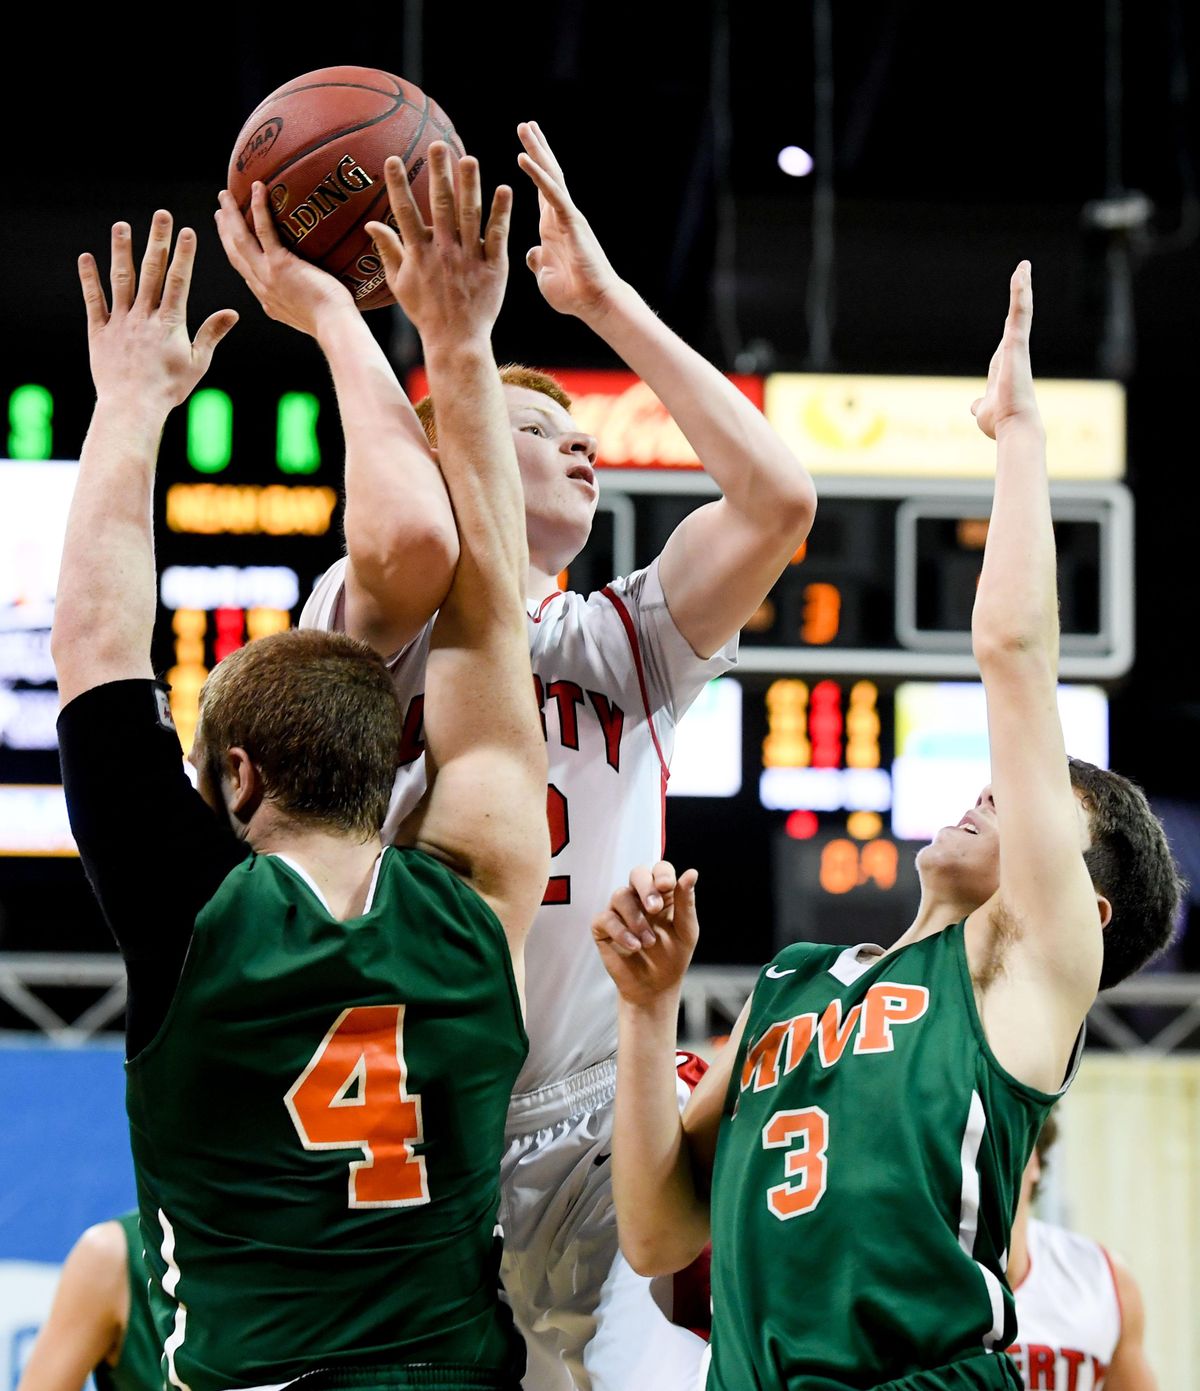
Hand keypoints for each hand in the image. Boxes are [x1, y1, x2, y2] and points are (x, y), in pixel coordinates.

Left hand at [78, 212, 237, 410]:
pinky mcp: (99, 332)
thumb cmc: (169, 388)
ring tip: (122, 226)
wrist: (132, 407)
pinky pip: (94, 301)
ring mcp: (120, 322)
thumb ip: (211, 334)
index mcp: (170, 323)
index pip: (178, 281)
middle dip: (157, 241)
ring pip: (121, 279)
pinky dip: (90, 279)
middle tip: (160, 214)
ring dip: (121, 250)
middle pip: (151, 271)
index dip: (183, 255)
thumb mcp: (198, 363)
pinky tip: (87, 258)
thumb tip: (233, 312)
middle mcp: (143, 316)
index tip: (186, 231)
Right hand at [215, 183, 355, 335]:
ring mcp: (267, 276)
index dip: (235, 253)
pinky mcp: (280, 265)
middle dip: (224, 231)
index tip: (230, 238)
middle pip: (235, 253)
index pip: (246, 272)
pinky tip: (257, 187)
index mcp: (269, 299)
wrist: (334, 327)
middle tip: (220, 210)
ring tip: (226, 194)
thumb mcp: (314, 314)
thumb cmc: (335, 322)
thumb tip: (324, 285)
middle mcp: (262, 287)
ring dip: (231, 215)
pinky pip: (264, 230)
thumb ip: (309, 298)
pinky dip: (259, 207)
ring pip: (240, 240)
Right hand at [365, 143, 510, 346]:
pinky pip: (497, 236)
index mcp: (419, 254)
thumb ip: (387, 250)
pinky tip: (505, 189)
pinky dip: (501, 213)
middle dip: (439, 174)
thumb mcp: (400, 283)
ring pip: (470, 216)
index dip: (398, 185)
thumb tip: (369, 224)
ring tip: (470, 158)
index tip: (394, 159)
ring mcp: (470, 259)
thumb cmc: (426, 312)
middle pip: (441, 206)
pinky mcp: (493, 268)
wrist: (456, 341)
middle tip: (438, 145)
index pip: (405, 213)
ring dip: (470, 186)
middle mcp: (444, 253)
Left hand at [517, 121, 620, 320]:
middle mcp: (560, 216)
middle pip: (548, 174)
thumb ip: (538, 261)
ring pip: (551, 175)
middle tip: (525, 124)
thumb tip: (532, 253)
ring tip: (525, 127)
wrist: (594, 304)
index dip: (533, 168)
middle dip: (537, 148)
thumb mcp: (545, 275)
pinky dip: (537, 176)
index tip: (523, 147)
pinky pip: (552, 194)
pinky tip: (523, 158)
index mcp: (552, 227)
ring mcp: (567, 216)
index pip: (541, 190)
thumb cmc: (573, 294)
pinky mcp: (571, 222)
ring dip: (537, 151)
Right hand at [592, 862, 699, 1006]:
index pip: (659, 869)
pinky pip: (606, 918)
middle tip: (654, 908)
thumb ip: (686, 902)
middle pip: (637, 873)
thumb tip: (691, 872)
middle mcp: (639, 897)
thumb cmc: (673, 956)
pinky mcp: (603, 927)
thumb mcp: (686, 931)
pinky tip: (635, 947)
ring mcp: (620, 911)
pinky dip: (621, 932)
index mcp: (662, 894)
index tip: (666, 886)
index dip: (662, 873)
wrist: (655, 988)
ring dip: (636, 918)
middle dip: (645, 887)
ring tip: (648, 941)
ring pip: (620, 895)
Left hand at [971, 261, 1041, 439]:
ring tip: (1023, 266)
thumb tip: (975, 406)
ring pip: (1021, 311)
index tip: (1014, 308)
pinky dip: (1021, 292)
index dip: (1011, 323)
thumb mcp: (984, 410)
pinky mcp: (1018, 344)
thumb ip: (981, 403)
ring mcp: (1017, 348)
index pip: (1008, 337)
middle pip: (1016, 319)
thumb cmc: (1000, 422)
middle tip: (1022, 274)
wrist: (1013, 428)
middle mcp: (1014, 354)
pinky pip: (1020, 312)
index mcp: (1006, 365)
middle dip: (1020, 296)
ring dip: (1022, 287)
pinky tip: (1022, 272)